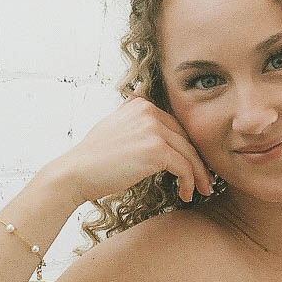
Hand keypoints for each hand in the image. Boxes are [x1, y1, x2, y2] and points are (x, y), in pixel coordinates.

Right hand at [51, 94, 215, 206]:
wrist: (74, 173)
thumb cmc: (94, 157)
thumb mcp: (113, 123)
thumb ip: (131, 107)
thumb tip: (142, 87)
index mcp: (142, 106)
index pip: (176, 128)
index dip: (188, 148)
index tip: (194, 166)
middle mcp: (149, 112)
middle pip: (186, 140)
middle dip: (198, 162)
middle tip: (206, 181)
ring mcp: (153, 129)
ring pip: (189, 154)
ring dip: (199, 176)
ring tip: (202, 191)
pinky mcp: (156, 150)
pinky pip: (184, 168)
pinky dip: (189, 183)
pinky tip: (185, 195)